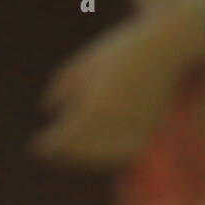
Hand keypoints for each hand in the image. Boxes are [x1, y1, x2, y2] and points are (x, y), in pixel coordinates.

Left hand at [31, 13, 204, 168]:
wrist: (166, 49)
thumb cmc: (122, 49)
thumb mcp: (87, 61)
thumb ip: (65, 84)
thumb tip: (49, 108)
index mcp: (96, 103)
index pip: (67, 135)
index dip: (50, 143)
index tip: (37, 147)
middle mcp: (115, 121)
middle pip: (84, 148)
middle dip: (67, 151)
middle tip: (50, 151)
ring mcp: (134, 128)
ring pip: (104, 154)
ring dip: (85, 156)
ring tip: (70, 152)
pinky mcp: (149, 131)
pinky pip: (123, 151)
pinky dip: (107, 153)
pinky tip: (96, 150)